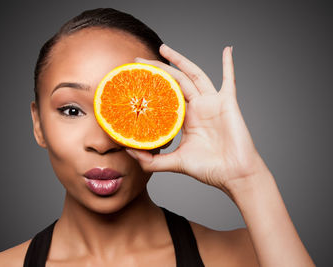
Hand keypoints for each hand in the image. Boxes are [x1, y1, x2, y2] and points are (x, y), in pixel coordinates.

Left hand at [125, 44, 267, 191]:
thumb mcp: (175, 163)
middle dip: (158, 70)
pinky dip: (228, 64)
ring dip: (180, 60)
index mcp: (185, 118)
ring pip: (193, 75)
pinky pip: (229, 79)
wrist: (234, 174)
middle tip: (140, 61)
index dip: (151, 89)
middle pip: (175, 82)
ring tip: (164, 48)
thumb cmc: (209, 169)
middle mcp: (197, 107)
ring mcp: (212, 103)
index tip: (135, 81)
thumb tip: (129, 152)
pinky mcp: (227, 103)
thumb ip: (152, 161)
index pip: (165, 97)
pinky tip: (227, 50)